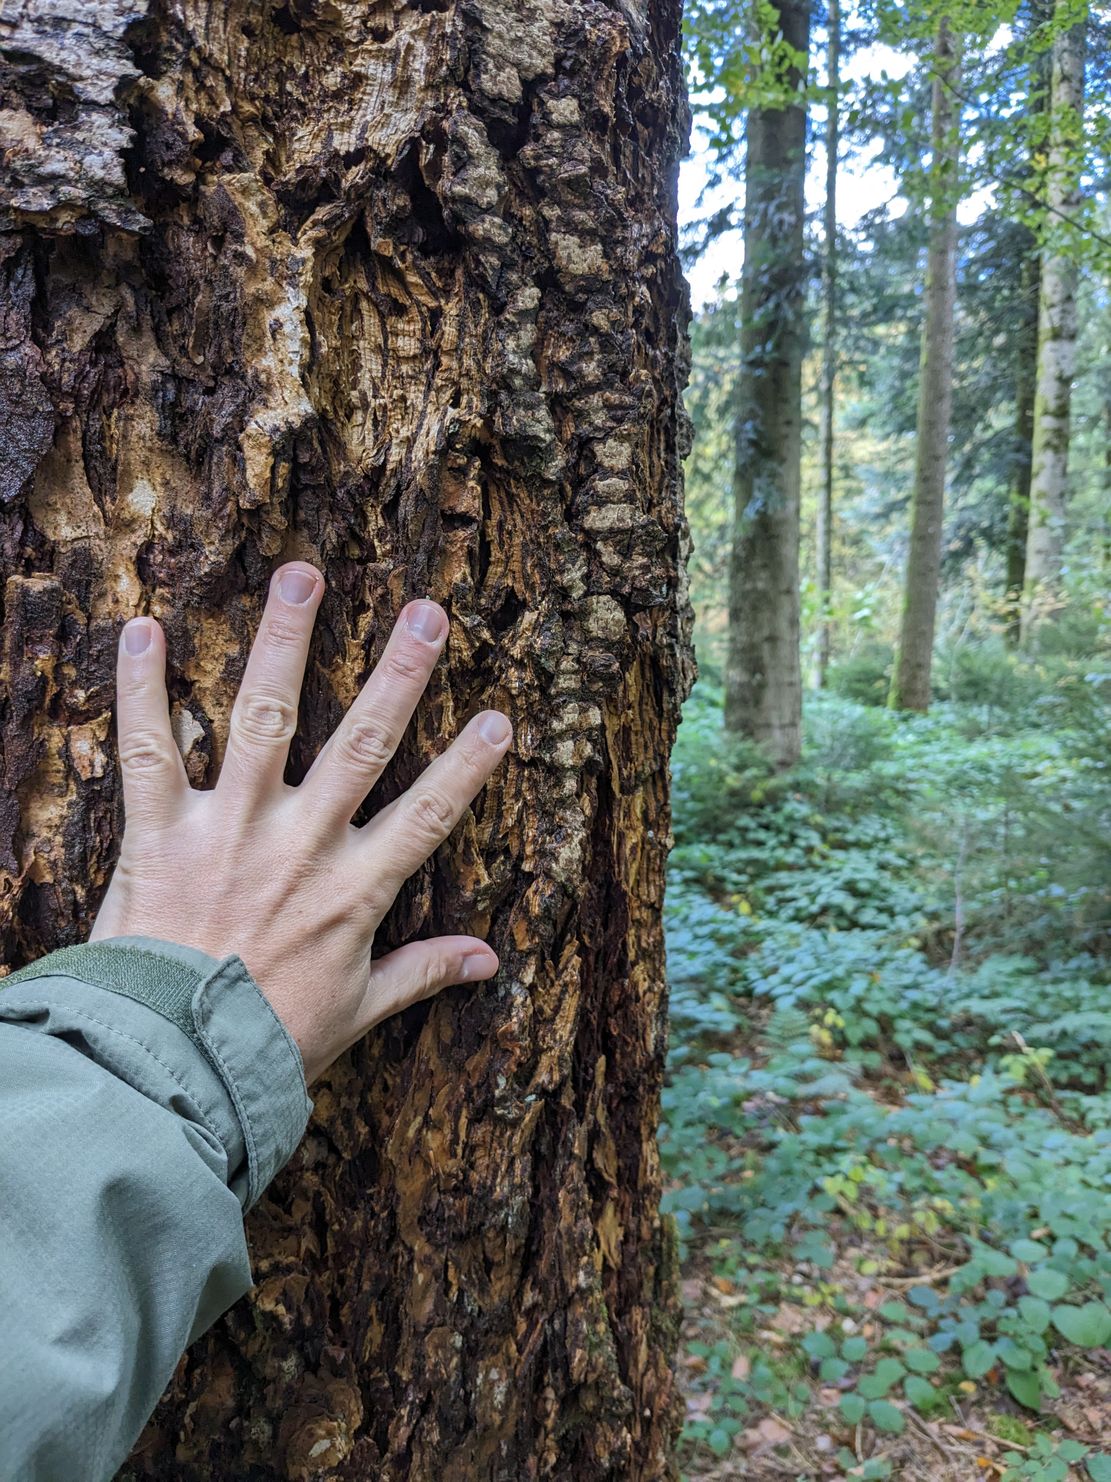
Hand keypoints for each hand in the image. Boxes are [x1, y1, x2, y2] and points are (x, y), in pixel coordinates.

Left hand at [90, 564, 511, 1082]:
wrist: (167, 1063)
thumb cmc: (262, 1043)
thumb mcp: (355, 1011)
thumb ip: (420, 973)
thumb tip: (489, 960)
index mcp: (353, 890)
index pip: (426, 817)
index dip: (466, 769)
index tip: (500, 719)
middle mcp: (301, 844)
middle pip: (360, 745)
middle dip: (398, 675)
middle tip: (427, 613)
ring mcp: (231, 829)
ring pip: (265, 718)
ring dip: (284, 641)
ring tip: (303, 575)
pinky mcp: (160, 831)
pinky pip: (150, 748)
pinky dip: (141, 687)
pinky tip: (143, 626)